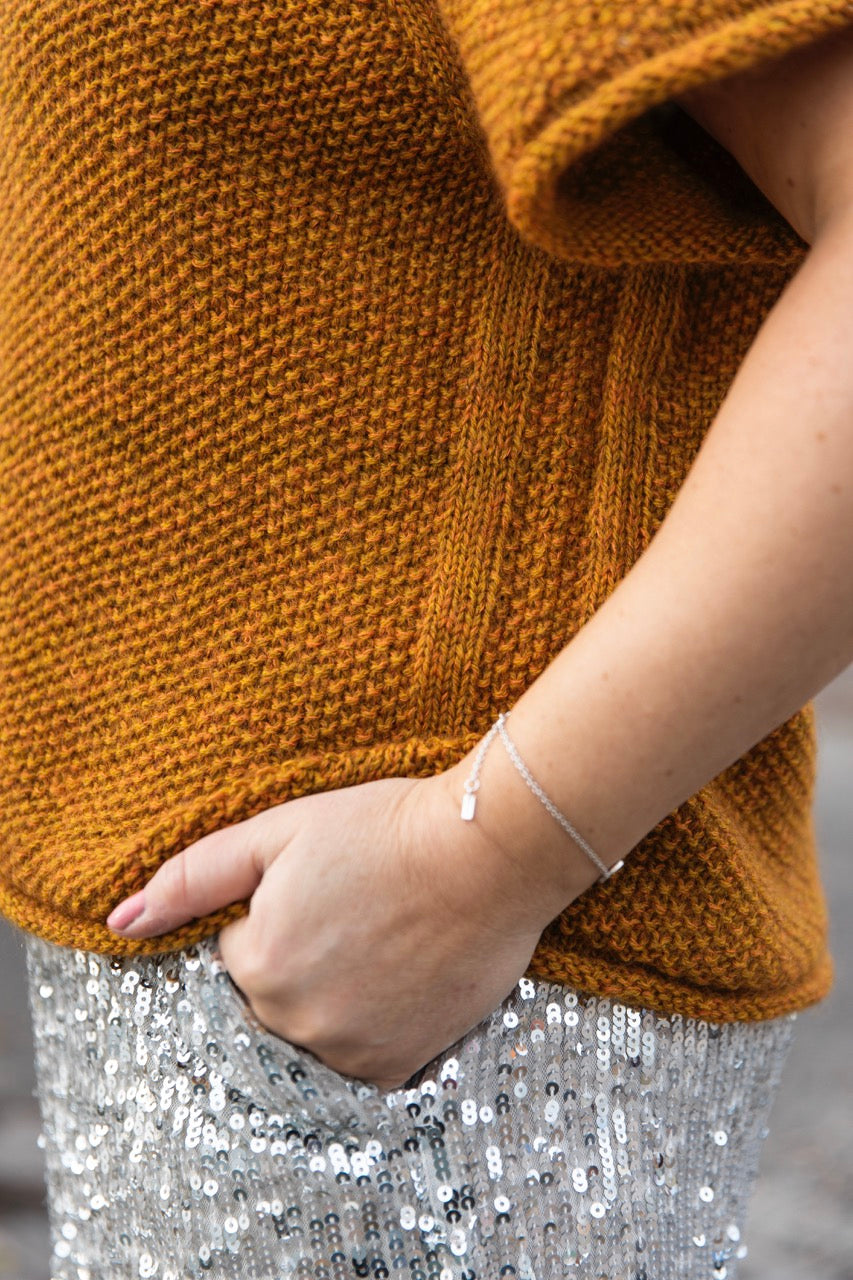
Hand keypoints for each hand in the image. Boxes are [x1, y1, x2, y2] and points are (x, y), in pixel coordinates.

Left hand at [104, 772, 551, 1089]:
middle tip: (355, 913)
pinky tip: (395, 983)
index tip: (324, 887)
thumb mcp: (278, 831)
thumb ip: (192, 878)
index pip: (236, 954)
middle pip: (268, 1000)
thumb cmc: (383, 829)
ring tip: (379, 945)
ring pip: (308, 1033)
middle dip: (298, 960)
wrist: (486, 855)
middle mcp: (292, 1020)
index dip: (275, 914)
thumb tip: (121, 922)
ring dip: (331, 998)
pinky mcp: (397, 1065)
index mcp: (255, 962)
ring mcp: (347, 1050)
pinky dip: (365, 1030)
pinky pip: (355, 1067)